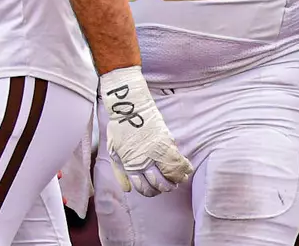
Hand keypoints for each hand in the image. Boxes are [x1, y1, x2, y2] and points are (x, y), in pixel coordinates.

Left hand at [99, 67, 191, 196]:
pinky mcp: (167, 143)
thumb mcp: (114, 150)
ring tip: (176, 176)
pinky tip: (185, 168)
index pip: (144, 188)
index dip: (150, 190)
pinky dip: (185, 169)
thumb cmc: (120, 127)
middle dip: (163, 187)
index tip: (153, 185)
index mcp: (130, 164)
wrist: (129, 107)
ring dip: (175, 180)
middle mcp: (143, 162)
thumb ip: (120, 171)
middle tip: (166, 181)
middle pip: (160, 186)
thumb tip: (128, 189)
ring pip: (172, 178)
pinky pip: (181, 163)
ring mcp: (156, 153)